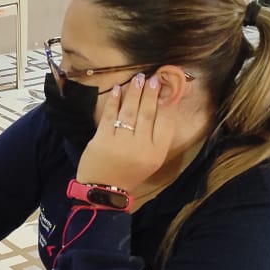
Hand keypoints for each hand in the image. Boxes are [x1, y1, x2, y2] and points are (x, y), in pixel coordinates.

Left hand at [75, 72, 175, 194]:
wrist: (103, 191)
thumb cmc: (129, 173)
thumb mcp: (151, 160)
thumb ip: (157, 137)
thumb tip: (163, 106)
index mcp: (156, 153)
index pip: (166, 123)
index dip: (168, 103)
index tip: (168, 87)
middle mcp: (140, 147)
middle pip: (148, 113)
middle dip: (151, 93)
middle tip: (153, 78)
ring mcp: (120, 143)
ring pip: (130, 111)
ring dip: (134, 92)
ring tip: (138, 78)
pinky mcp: (101, 140)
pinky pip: (109, 115)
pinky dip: (114, 100)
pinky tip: (117, 89)